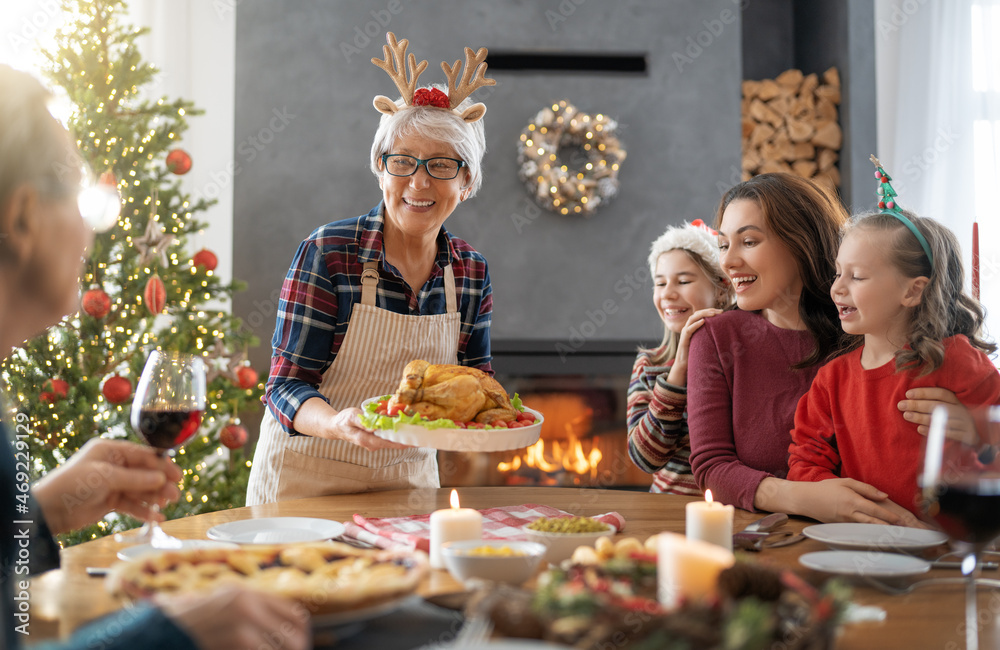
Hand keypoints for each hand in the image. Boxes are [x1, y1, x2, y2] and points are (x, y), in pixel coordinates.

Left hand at [33, 438, 181, 533]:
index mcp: (110, 451)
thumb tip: (161, 478)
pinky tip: (156, 518)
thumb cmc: (73, 485)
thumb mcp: (105, 477)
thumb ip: (135, 478)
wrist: (48, 511)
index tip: (177, 475)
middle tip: (174, 494)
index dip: (161, 465)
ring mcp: (112, 484)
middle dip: (160, 483)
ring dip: (153, 497)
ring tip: (166, 505)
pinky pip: (131, 504)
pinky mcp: (109, 501)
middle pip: (144, 473)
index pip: (142, 455)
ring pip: (139, 490)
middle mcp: (113, 465)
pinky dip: (143, 511)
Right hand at [156, 585, 309, 649]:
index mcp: (247, 594)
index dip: (300, 635)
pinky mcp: (240, 641)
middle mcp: (249, 604)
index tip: (299, 646)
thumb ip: (251, 612)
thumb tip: (284, 631)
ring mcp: (244, 623)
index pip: (294, 614)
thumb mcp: (222, 607)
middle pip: (294, 635)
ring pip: (283, 648)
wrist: (158, 631)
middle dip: (295, 649)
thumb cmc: (187, 624)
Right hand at [293, 398, 411, 449]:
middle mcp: (373, 444)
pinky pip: (389, 437)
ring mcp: (375, 443)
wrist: (336, 427)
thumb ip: (363, 422)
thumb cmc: (343, 421)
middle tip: (424, 431)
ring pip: (393, 440)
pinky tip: (407, 426)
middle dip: (408, 438)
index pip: (390, 443)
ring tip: (419, 428)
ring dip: (404, 434)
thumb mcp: (351, 417)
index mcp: (367, 440)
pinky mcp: (376, 439)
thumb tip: (374, 427)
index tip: (417, 439)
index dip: (404, 441)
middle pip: (395, 443)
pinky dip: (398, 432)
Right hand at [666, 308, 723, 386]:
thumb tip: (724, 332)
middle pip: (697, 314)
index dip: (710, 311)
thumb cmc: (696, 354)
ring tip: (713, 314)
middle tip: (720, 311)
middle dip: (708, 311)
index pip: (701, 315)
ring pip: (692, 318)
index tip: (722, 311)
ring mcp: (685, 333)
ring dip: (703, 314)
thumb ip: (709, 335)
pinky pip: (689, 330)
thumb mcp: (704, 342)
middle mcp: (688, 327)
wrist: (684, 365)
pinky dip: (695, 324)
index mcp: (693, 327)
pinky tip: (703, 322)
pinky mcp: (683, 339)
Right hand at [794, 478, 926, 526]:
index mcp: (852, 500)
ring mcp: (845, 522)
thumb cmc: (826, 488)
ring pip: (867, 528)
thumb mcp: (846, 482)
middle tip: (903, 531)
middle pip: (873, 522)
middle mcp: (849, 513)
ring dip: (881, 532)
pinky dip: (869, 532)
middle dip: (889, 527)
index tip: (901, 520)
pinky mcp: (840, 527)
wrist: (806, 499)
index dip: (889, 516)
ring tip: (894, 535)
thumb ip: (866, 488)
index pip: (875, 510)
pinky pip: (858, 530)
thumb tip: (884, 496)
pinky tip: (877, 535)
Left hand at [898, 387, 960, 434]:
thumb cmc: (954, 419)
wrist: (976, 436)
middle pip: (938, 406)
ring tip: (906, 415)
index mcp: (957, 401)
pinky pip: (947, 434)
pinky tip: (919, 429)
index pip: (941, 393)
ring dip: (921, 417)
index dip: (924, 393)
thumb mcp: (949, 408)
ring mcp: (965, 424)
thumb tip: (909, 397)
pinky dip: (932, 431)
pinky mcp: (966, 437)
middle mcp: (962, 411)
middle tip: (901, 405)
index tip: (907, 394)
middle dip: (917, 405)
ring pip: (941, 420)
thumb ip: (933, 402)